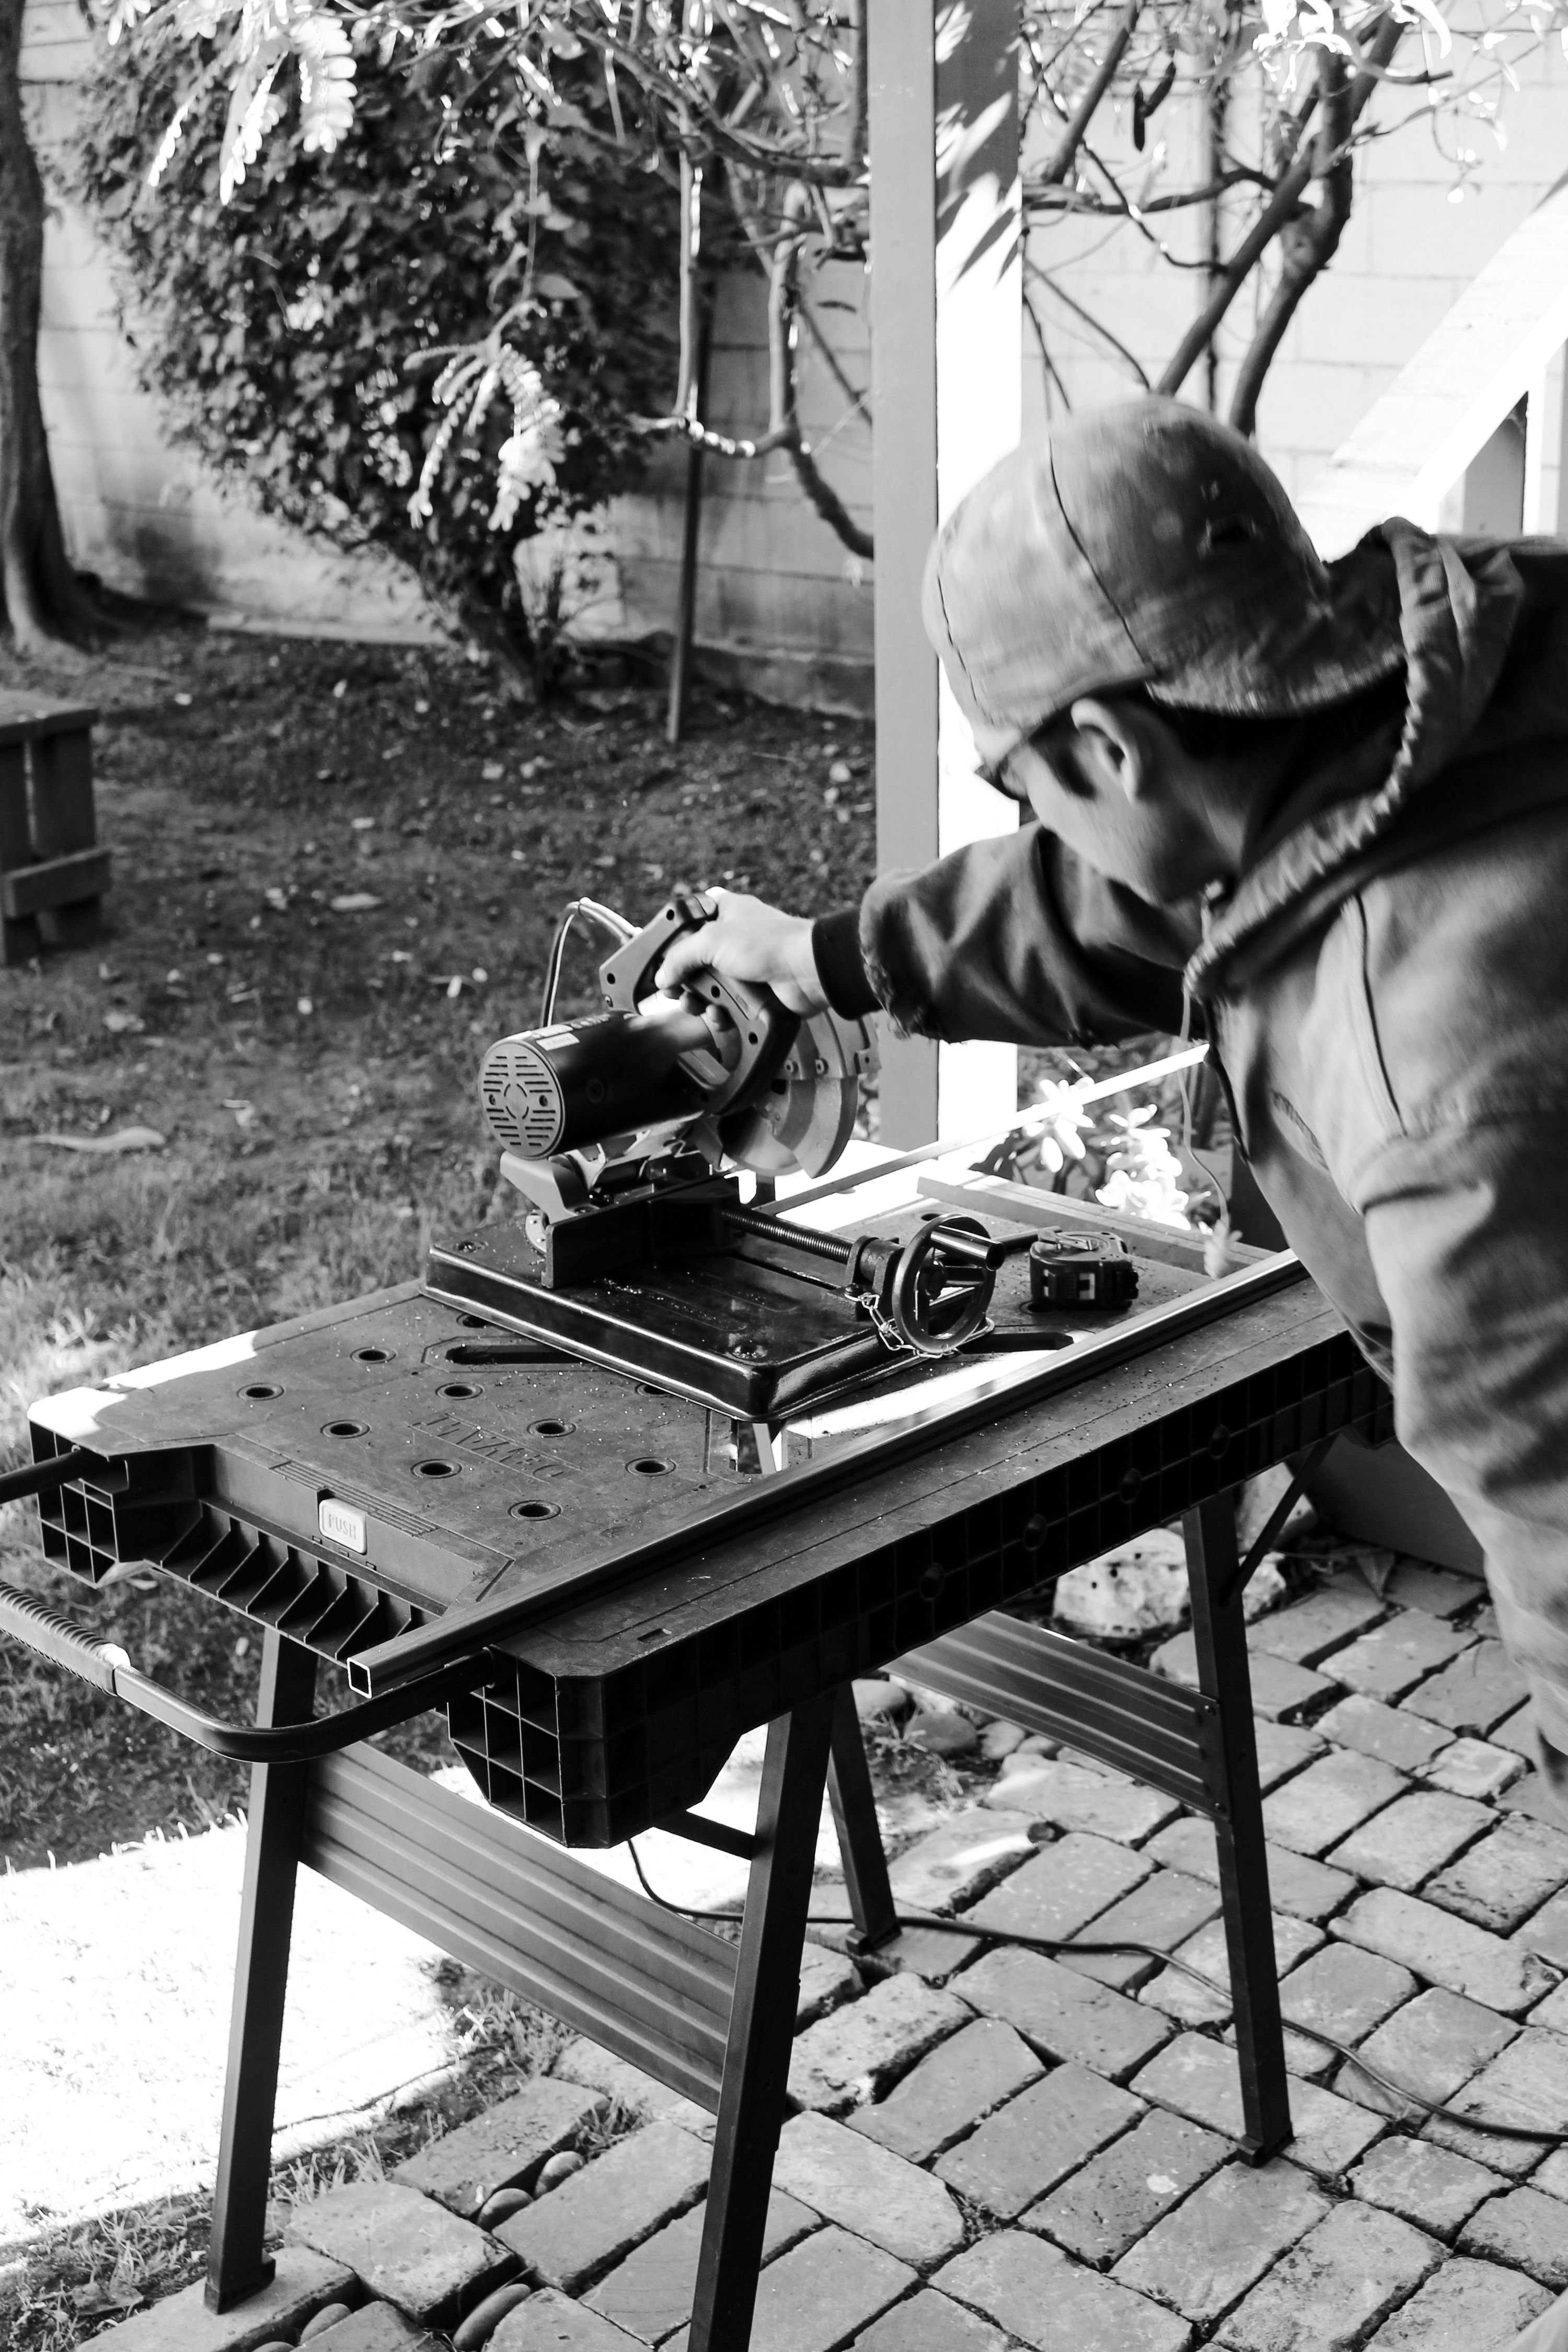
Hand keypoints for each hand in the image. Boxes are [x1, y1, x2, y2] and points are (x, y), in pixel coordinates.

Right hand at [654, 888, 826, 1014]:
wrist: (807, 972)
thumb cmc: (769, 943)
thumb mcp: (711, 941)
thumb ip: (680, 957)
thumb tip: (662, 976)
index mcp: (725, 913)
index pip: (690, 923)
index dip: (674, 943)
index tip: (664, 962)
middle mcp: (735, 938)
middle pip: (696, 962)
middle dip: (684, 981)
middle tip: (677, 992)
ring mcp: (746, 967)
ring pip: (711, 988)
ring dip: (701, 1002)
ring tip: (698, 1007)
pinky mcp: (755, 991)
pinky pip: (729, 1006)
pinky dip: (722, 1014)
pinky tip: (719, 1016)